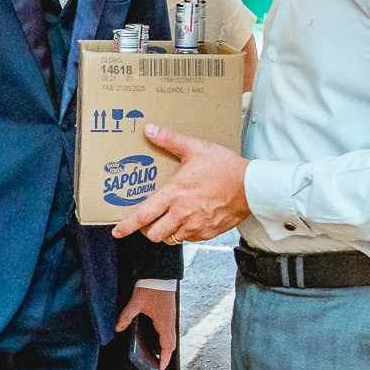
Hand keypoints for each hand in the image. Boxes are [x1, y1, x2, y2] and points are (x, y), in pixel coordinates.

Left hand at [111, 123, 250, 245]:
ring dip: (165, 232)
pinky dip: (184, 232)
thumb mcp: (196, 149)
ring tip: (167, 220)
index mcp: (174, 195)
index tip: (117, 231)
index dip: (127, 226)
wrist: (252, 186)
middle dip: (146, 230)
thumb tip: (150, 130)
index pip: (144, 215)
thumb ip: (170, 140)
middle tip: (147, 221)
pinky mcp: (208, 233)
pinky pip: (189, 239)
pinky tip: (188, 219)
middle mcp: (182, 214)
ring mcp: (195, 226)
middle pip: (154, 234)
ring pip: (171, 239)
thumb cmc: (225, 167)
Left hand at [116, 283, 178, 369]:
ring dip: (166, 348)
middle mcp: (170, 322)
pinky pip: (169, 330)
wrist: (160, 273)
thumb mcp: (136, 302)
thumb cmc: (151, 286)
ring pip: (171, 338)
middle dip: (166, 357)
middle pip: (171, 345)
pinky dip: (165, 338)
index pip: (167, 347)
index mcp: (164, 323)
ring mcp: (171, 317)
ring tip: (157, 356)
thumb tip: (118, 328)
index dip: (164, 360)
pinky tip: (156, 339)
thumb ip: (126, 316)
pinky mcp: (169, 313)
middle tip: (158, 366)